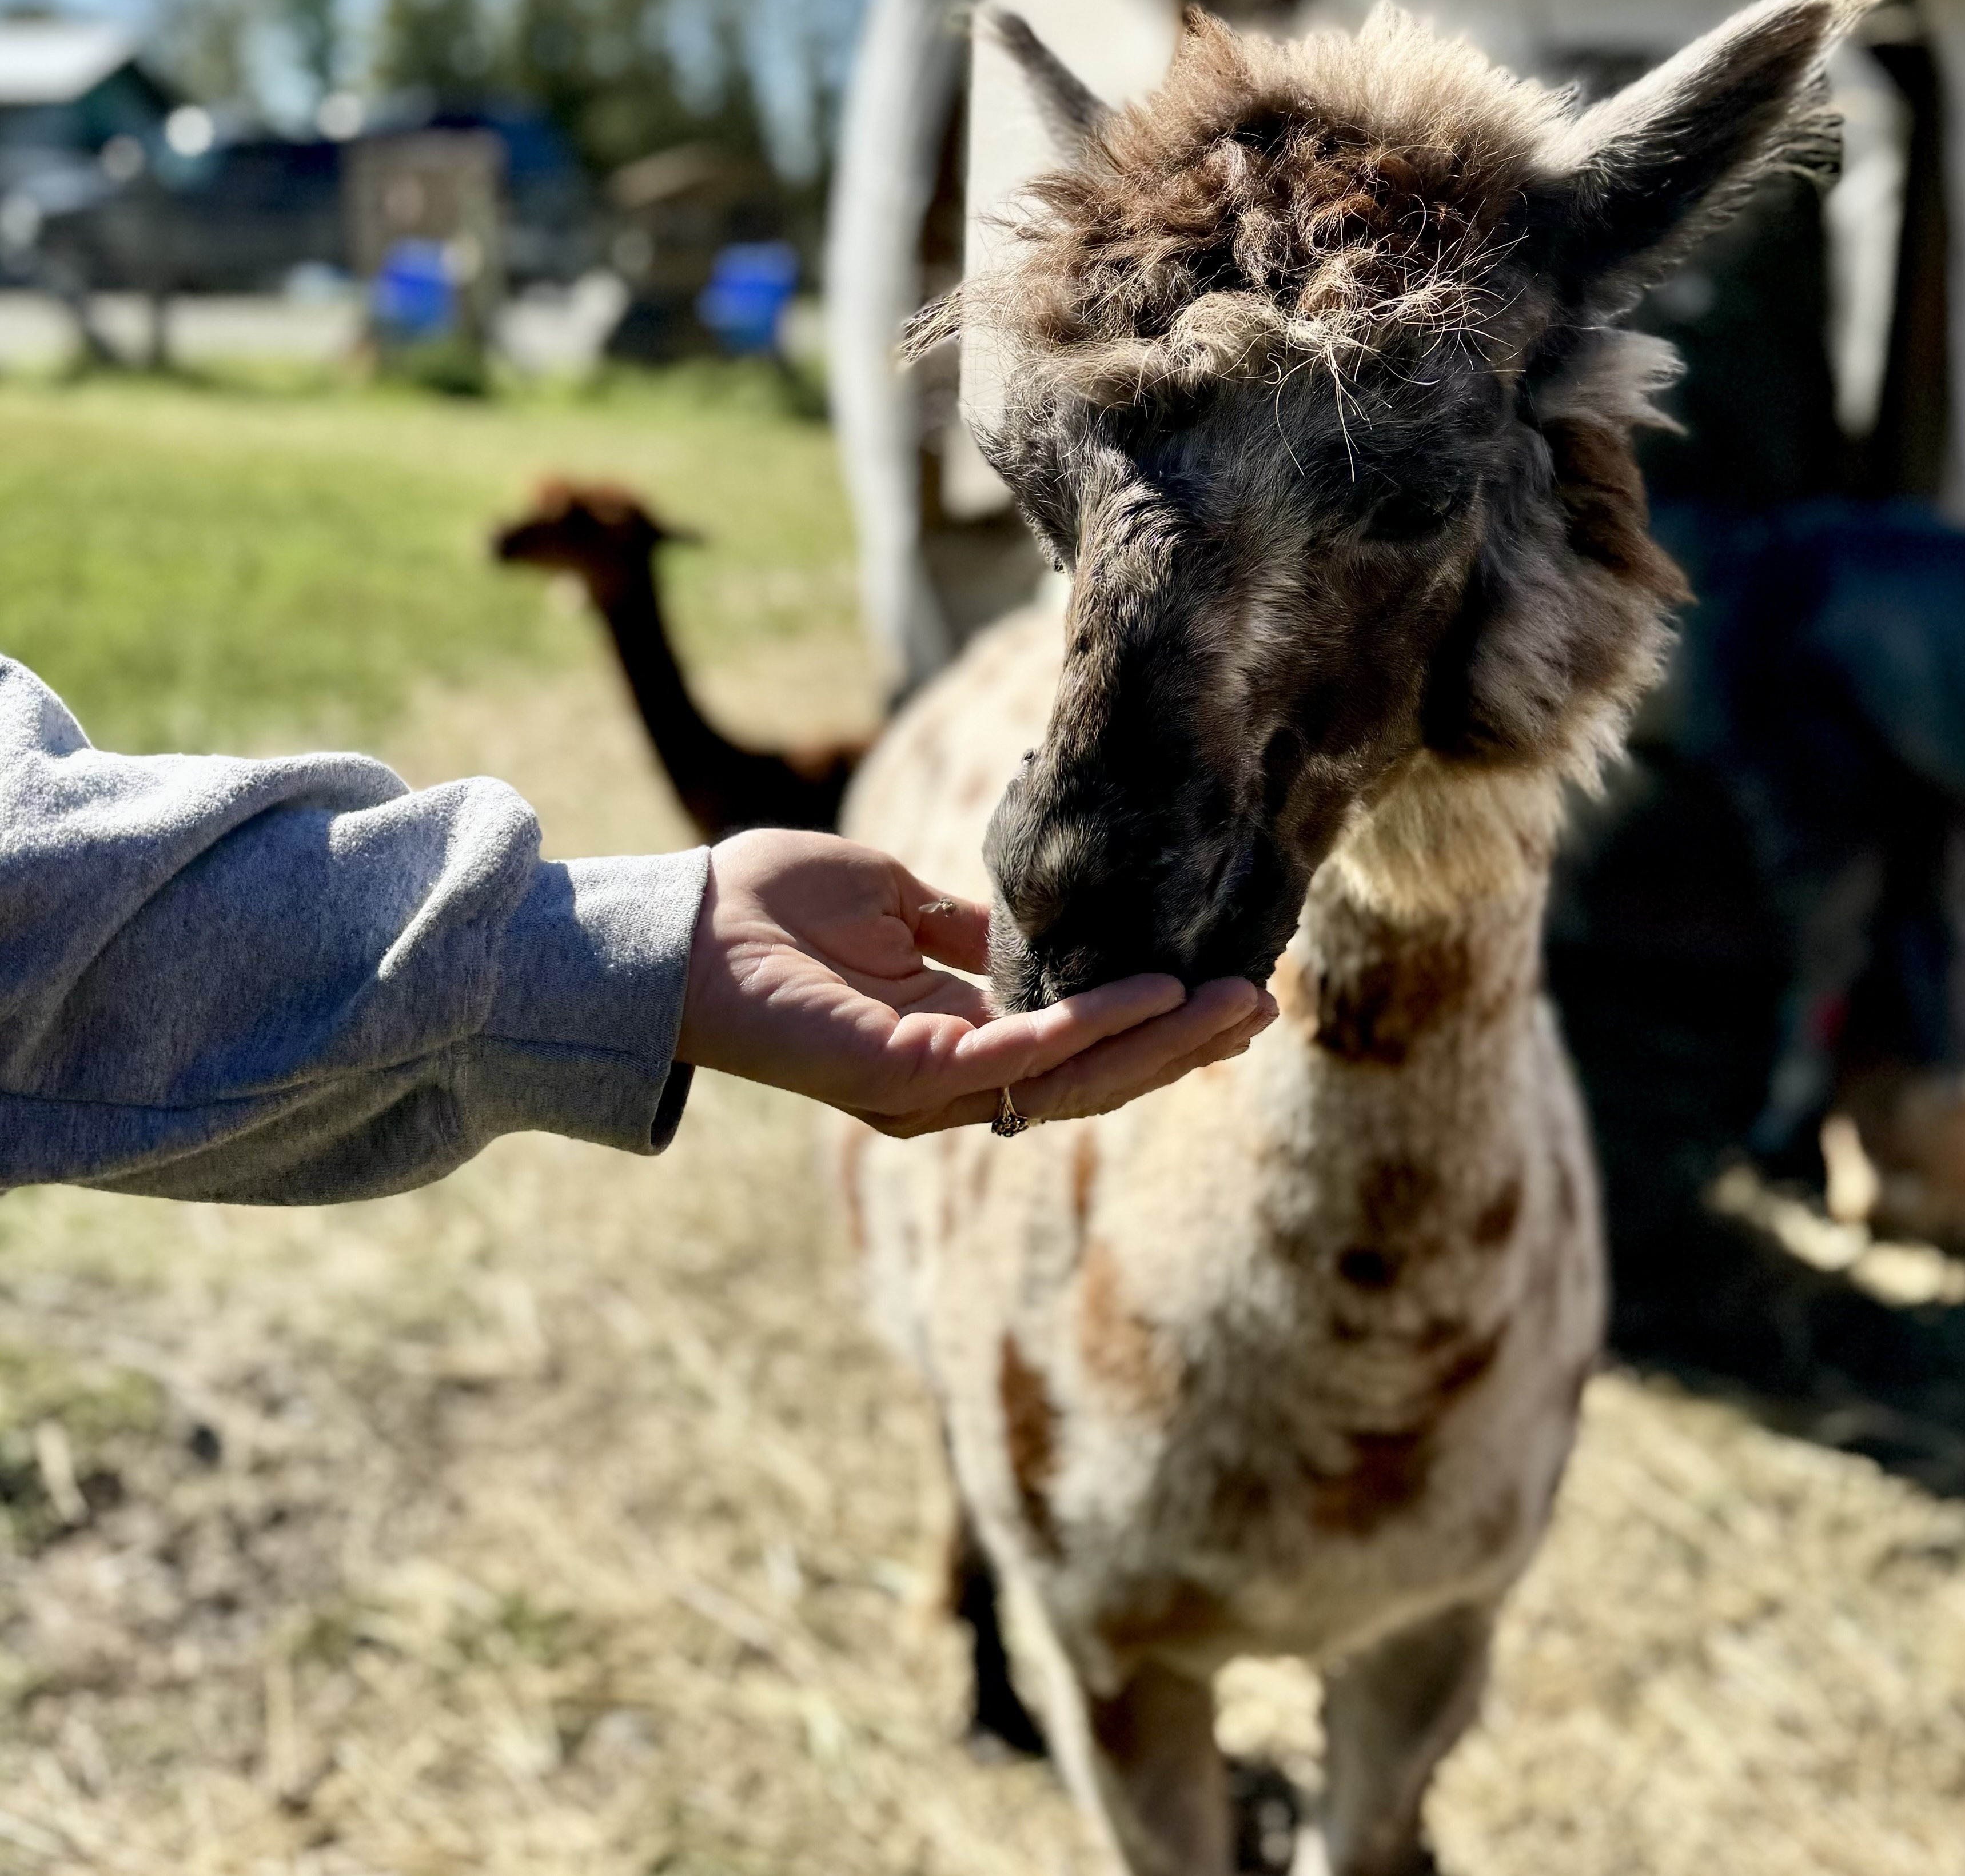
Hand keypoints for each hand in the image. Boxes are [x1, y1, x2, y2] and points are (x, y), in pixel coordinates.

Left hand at [676, 829, 1275, 1137]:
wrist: (677, 927)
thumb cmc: (764, 908)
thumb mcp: (891, 902)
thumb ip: (961, 928)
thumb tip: (1027, 930)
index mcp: (948, 1039)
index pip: (1072, 1048)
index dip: (1150, 1027)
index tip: (1224, 991)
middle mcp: (947, 1080)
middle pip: (1091, 1078)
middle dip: (1181, 1047)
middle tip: (1262, 1010)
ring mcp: (927, 1087)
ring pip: (1071, 1079)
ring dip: (1161, 1041)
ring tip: (1236, 1003)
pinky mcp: (904, 1075)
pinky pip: (1019, 1055)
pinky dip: (1091, 1023)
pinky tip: (1151, 991)